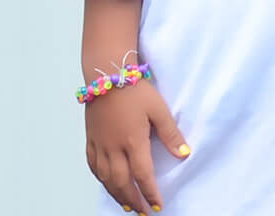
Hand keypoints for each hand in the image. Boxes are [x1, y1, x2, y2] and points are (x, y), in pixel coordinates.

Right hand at [84, 81, 190, 213]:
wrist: (106, 74)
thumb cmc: (134, 89)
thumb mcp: (158, 109)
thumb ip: (170, 133)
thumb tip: (183, 153)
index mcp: (132, 141)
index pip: (142, 175)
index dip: (150, 193)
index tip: (157, 205)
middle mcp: (113, 147)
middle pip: (122, 182)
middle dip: (133, 200)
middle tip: (143, 212)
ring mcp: (99, 144)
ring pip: (106, 178)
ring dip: (116, 194)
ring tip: (127, 204)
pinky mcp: (90, 138)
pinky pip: (93, 165)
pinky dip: (100, 178)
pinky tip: (106, 183)